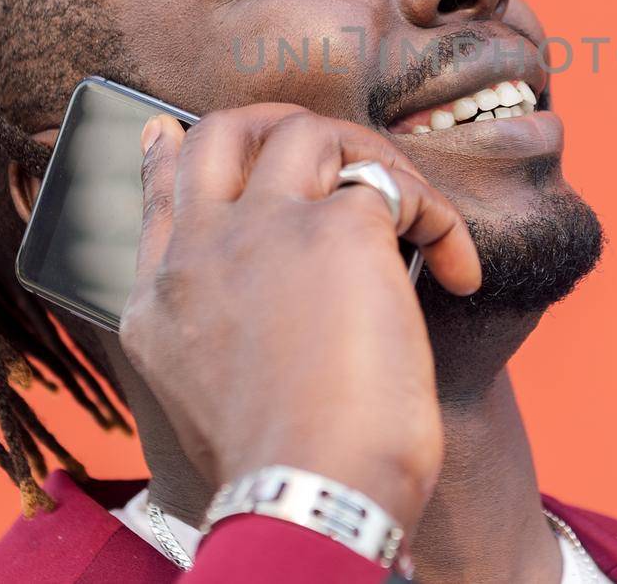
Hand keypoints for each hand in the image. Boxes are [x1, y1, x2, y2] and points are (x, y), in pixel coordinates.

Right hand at [119, 103, 479, 530]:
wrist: (304, 494)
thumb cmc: (276, 473)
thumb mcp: (203, 399)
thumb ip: (211, 337)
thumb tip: (251, 316)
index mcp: (160, 301)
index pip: (158, 198)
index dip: (167, 155)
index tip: (169, 131)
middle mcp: (202, 251)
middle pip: (223, 134)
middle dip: (276, 122)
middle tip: (332, 146)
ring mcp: (266, 229)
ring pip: (311, 133)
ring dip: (373, 160)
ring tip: (414, 217)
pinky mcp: (341, 230)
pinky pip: (400, 187)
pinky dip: (442, 221)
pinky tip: (458, 271)